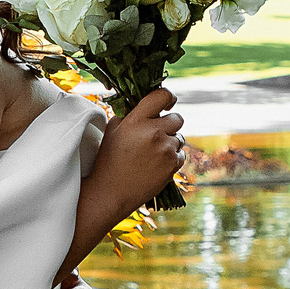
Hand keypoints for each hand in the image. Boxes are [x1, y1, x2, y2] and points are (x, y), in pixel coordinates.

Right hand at [88, 87, 184, 209]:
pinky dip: (172, 158)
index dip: (168, 97)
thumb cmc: (109, 160)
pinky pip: (180, 154)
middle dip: (169, 124)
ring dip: (170, 142)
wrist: (111, 193)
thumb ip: (130, 114)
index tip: (166, 104)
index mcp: (136, 120)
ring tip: (152, 154)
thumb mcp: (113, 130)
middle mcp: (154, 132)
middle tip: (156, 134)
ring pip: (179, 138)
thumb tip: (145, 104)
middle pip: (177, 118)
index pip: (162, 95)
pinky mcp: (172, 165)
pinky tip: (156, 165)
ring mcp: (165, 150)